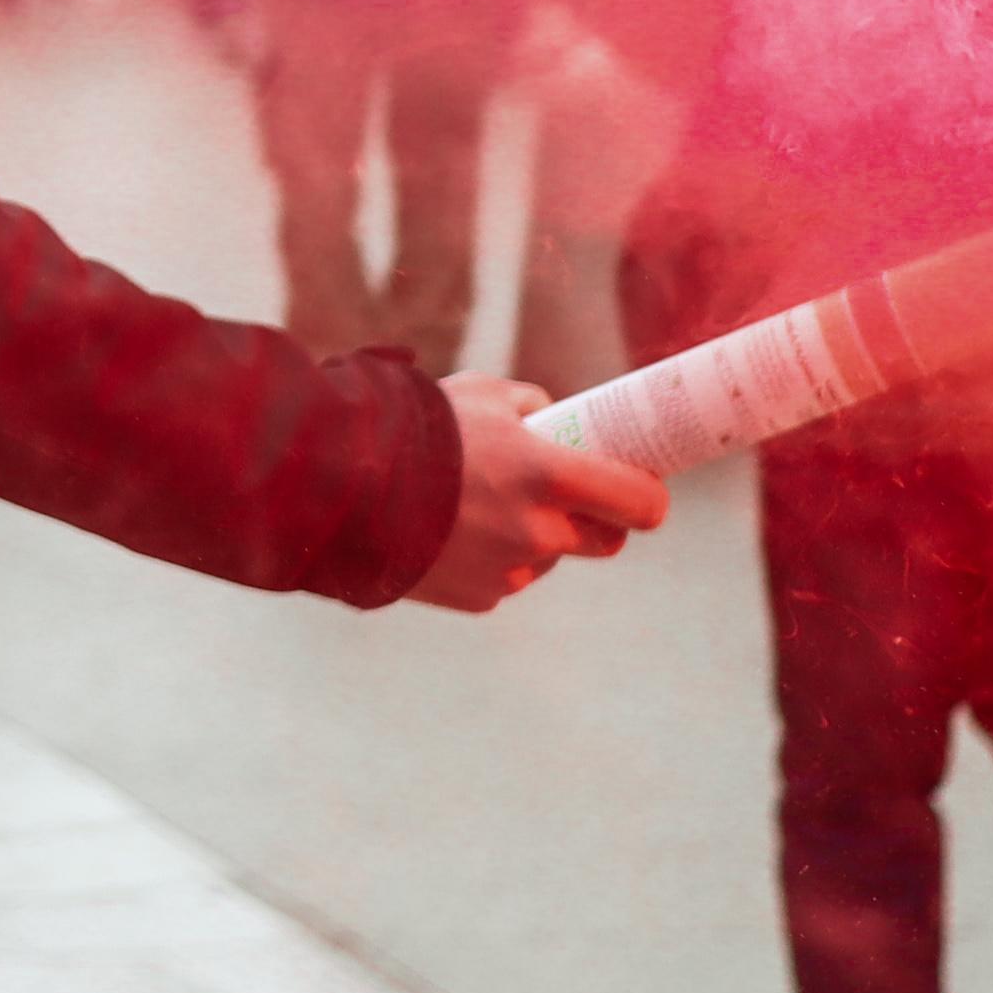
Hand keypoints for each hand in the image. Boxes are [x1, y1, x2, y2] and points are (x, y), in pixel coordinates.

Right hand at [409, 377, 668, 611]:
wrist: (342, 484)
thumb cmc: (415, 428)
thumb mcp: (482, 394)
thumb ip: (532, 406)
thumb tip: (555, 420)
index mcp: (551, 475)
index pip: (641, 504)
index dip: (649, 499)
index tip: (643, 491)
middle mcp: (540, 531)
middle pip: (605, 542)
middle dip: (595, 520)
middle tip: (566, 496)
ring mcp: (511, 570)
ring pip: (548, 558)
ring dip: (534, 538)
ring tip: (480, 506)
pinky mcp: (480, 597)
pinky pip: (505, 577)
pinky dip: (490, 558)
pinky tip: (452, 531)